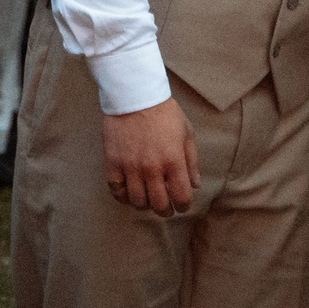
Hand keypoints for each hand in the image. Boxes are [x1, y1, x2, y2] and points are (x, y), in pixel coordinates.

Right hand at [102, 97, 199, 215]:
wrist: (136, 96)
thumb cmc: (165, 113)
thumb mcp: (186, 133)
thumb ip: (191, 161)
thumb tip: (195, 184)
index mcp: (173, 160)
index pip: (181, 196)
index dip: (184, 206)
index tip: (183, 206)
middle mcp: (152, 168)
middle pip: (159, 204)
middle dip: (166, 211)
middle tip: (167, 209)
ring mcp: (131, 167)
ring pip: (137, 201)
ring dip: (145, 205)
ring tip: (149, 201)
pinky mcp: (113, 164)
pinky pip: (117, 191)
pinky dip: (124, 198)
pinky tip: (130, 195)